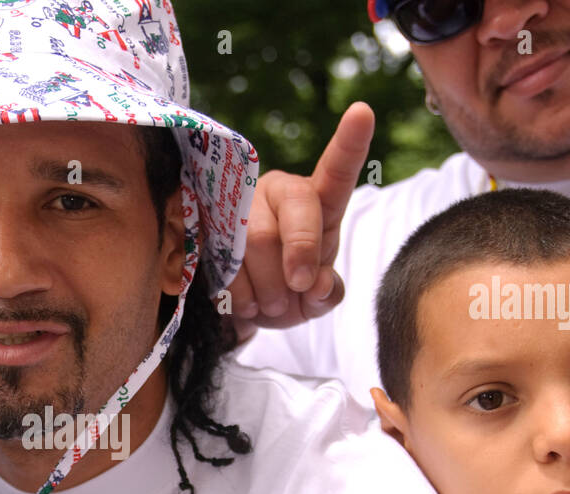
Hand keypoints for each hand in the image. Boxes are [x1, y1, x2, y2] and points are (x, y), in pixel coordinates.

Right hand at [225, 102, 375, 342]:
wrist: (247, 305)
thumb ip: (327, 292)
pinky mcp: (206, 228)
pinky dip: (242, 296)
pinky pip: (225, 262)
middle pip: (292, 215)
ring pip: (255, 242)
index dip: (350, 143)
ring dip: (269, 288)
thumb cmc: (291, 291)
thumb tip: (318, 285)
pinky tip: (248, 303)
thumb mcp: (318, 296)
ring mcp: (238, 207)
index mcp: (316, 201)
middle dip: (299, 258)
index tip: (362, 112)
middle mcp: (277, 192)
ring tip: (273, 305)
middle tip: (298, 288)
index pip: (336, 170)